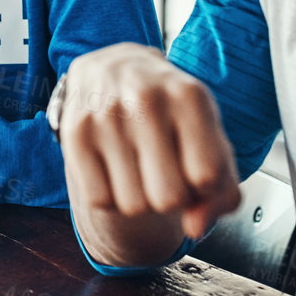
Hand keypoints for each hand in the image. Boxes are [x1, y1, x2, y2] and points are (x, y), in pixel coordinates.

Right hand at [59, 44, 240, 244]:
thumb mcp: (209, 138)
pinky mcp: (74, 132)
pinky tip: (113, 166)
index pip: (208, 178)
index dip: (205, 186)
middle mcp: (145, 99)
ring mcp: (106, 115)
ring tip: (138, 165)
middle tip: (165, 169)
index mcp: (189, 96)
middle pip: (169, 198)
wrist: (114, 67)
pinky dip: (109, 195)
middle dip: (172, 197)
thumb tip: (195, 228)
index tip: (196, 166)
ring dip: (140, 198)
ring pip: (133, 206)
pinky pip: (99, 200)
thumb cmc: (171, 111)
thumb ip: (221, 191)